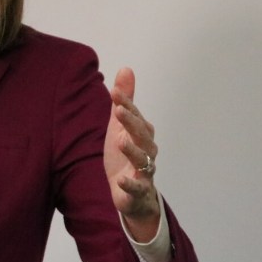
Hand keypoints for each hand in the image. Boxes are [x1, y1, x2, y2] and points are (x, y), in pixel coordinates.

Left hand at [103, 67, 160, 240]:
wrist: (131, 193)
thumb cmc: (126, 155)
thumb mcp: (120, 126)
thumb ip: (124, 101)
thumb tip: (126, 68)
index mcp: (142, 134)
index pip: (135, 117)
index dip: (126, 105)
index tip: (115, 93)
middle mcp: (147, 151)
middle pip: (142, 136)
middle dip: (132, 123)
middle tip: (118, 111)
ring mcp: (143, 171)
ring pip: (142, 160)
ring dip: (132, 150)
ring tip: (120, 141)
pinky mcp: (137, 190)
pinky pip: (136, 187)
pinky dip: (130, 184)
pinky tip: (121, 179)